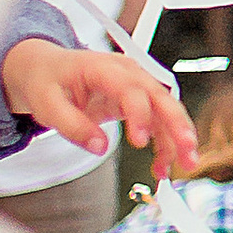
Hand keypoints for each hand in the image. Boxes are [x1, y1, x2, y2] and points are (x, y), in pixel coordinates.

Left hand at [0, 39, 195, 170]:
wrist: (45, 69)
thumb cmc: (46, 80)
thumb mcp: (47, 105)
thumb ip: (72, 126)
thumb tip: (99, 146)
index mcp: (104, 68)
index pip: (131, 89)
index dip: (140, 114)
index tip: (140, 141)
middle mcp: (127, 74)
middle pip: (161, 96)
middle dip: (177, 123)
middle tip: (187, 148)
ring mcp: (135, 87)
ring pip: (166, 110)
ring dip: (178, 137)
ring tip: (184, 164)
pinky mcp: (137, 101)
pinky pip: (158, 121)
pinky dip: (164, 142)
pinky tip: (163, 164)